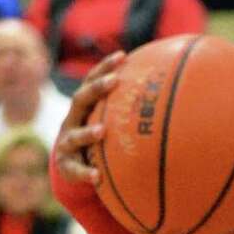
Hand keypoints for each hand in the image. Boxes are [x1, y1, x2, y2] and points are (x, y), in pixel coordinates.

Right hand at [52, 52, 124, 191]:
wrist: (72, 167)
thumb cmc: (98, 143)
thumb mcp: (109, 125)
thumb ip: (127, 114)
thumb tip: (168, 102)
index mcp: (84, 108)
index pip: (91, 82)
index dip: (104, 68)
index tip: (122, 56)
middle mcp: (72, 121)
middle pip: (80, 99)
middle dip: (96, 89)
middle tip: (115, 82)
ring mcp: (67, 142)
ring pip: (74, 136)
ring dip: (87, 132)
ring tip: (102, 131)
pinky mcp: (65, 166)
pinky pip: (75, 170)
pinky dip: (85, 174)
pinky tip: (97, 177)